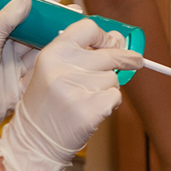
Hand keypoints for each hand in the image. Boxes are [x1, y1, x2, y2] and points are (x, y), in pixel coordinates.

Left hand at [0, 0, 62, 163]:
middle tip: (74, 12)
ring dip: (59, 40)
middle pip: (37, 33)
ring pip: (43, 50)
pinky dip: (57, 62)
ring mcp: (20, 69)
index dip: (40, 6)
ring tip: (78, 28)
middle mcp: (10, 52)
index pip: (22, 16)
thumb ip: (4, 23)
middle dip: (55, 22)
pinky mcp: (27, 87)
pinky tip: (71, 51)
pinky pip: (45, 71)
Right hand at [0, 18, 143, 170]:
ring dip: (108, 87)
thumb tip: (119, 38)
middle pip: (109, 54)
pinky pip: (115, 97)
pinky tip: (94, 110)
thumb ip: (81, 52)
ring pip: (113, 78)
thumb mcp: (53, 71)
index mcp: (51, 54)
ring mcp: (76, 90)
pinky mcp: (90, 110)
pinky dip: (110, 103)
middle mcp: (63, 69)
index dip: (105, 35)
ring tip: (88, 98)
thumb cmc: (47, 104)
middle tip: (135, 60)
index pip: (88, 28)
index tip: (114, 42)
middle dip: (125, 58)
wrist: (35, 141)